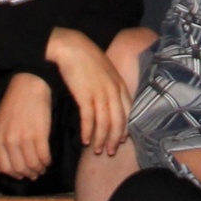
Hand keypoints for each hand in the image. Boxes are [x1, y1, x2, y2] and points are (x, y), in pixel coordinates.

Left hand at [0, 73, 55, 180]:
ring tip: (42, 167)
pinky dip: (47, 161)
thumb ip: (0, 145)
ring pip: (33, 164)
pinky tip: (48, 160)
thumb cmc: (14, 104)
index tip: (23, 174)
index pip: (5, 167)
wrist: (28, 85)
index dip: (16, 174)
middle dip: (29, 174)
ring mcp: (25, 137)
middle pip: (20, 168)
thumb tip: (4, 169)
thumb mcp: (0, 124)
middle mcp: (9, 140)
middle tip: (35, 173)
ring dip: (39, 169)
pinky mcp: (40, 134)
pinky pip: (44, 156)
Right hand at [47, 28, 130, 155]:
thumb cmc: (87, 59)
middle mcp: (113, 91)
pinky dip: (87, 132)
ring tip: (97, 150)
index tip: (122, 140)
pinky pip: (89, 119)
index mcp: (120, 85)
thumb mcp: (107, 72)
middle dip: (115, 140)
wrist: (72, 47)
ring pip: (105, 124)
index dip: (125, 129)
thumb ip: (112, 86)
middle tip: (110, 152)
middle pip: (118, 122)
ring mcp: (100, 94)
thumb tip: (113, 102)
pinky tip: (85, 140)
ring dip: (101, 139)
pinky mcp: (85, 95)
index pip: (128, 113)